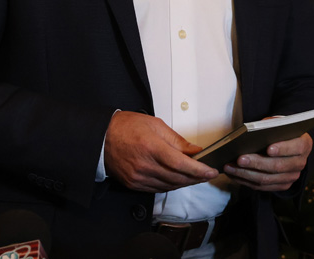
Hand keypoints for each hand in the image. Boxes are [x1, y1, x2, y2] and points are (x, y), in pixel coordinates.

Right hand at [103, 111, 218, 192]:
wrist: (102, 138)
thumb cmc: (126, 127)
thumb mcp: (155, 125)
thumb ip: (177, 140)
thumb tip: (195, 150)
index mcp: (152, 147)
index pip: (181, 164)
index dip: (199, 170)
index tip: (211, 171)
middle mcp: (145, 165)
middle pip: (178, 178)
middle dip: (196, 178)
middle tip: (208, 174)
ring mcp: (139, 177)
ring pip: (169, 186)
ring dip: (185, 183)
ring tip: (196, 177)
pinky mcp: (134, 184)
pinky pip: (158, 189)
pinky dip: (171, 185)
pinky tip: (179, 180)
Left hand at [223, 132, 312, 191]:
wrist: (286, 144)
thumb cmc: (279, 131)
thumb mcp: (278, 124)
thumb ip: (270, 127)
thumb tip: (252, 133)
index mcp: (304, 144)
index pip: (296, 147)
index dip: (283, 148)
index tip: (268, 148)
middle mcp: (300, 163)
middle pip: (278, 166)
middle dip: (257, 163)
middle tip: (239, 159)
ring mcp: (292, 177)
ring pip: (268, 179)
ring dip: (246, 174)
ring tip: (230, 167)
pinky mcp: (282, 186)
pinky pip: (263, 187)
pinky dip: (246, 181)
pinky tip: (233, 175)